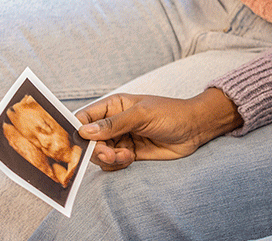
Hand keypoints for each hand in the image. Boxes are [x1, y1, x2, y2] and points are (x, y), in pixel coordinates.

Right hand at [76, 87, 239, 170]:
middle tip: (111, 154)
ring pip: (99, 155)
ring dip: (108, 159)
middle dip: (96, 150)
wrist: (194, 129)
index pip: (84, 117)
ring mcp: (120, 139)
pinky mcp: (128, 154)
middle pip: (89, 141)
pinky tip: (130, 159)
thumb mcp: (142, 115)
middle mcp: (113, 123)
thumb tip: (85, 131)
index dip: (77, 130)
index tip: (79, 143)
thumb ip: (114, 124)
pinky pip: (111, 164)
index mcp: (113, 106)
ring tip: (125, 156)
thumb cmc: (171, 114)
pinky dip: (117, 164)